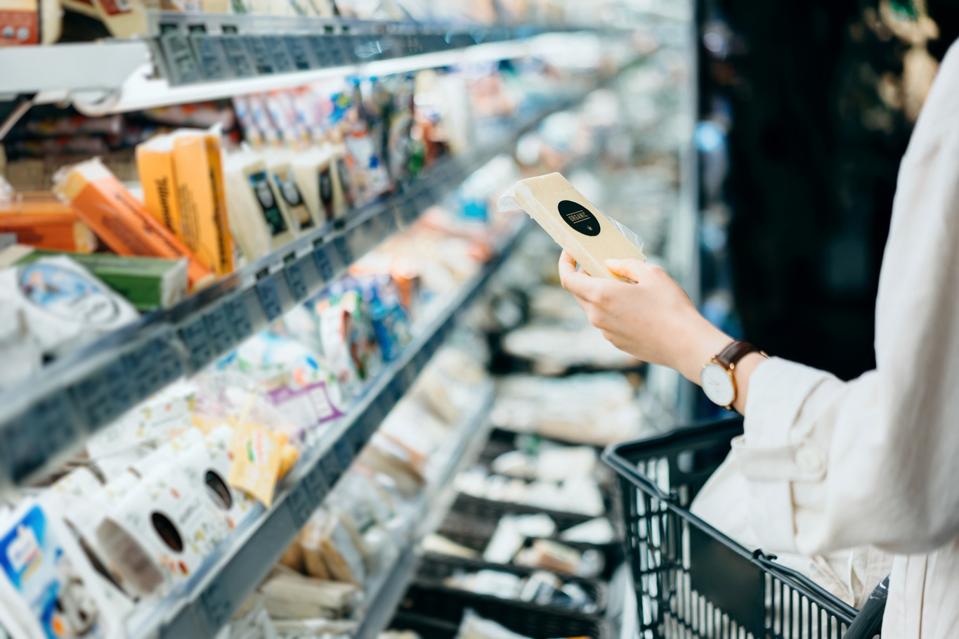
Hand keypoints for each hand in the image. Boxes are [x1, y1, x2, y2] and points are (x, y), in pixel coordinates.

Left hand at [557, 251, 730, 382]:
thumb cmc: (670, 307)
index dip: (564, 263)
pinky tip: (632, 304)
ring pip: (593, 308)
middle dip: (584, 276)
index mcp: (601, 295)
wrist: (685, 344)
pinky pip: (606, 321)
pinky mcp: (616, 342)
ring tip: (622, 283)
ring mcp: (605, 332)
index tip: (570, 253)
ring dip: (599, 293)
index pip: (567, 279)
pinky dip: (611, 309)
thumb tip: (610, 264)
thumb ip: (626, 265)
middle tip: (599, 263)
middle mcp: (597, 316)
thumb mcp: (652, 273)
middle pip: (579, 293)